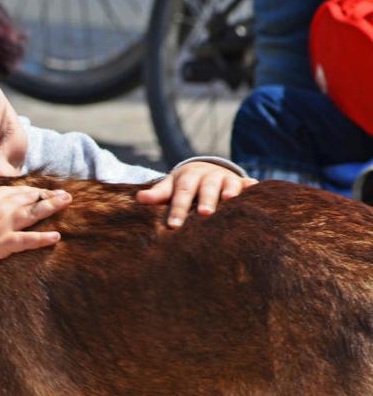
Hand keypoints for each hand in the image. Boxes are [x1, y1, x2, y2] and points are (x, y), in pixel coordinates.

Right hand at [0, 186, 71, 260]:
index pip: (20, 191)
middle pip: (30, 198)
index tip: (47, 193)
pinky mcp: (4, 243)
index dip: (36, 192)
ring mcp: (4, 225)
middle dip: (49, 195)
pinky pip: (27, 240)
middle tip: (66, 194)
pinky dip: (42, 238)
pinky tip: (56, 236)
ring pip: (33, 213)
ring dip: (51, 206)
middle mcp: (2, 208)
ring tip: (66, 202)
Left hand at [136, 162, 257, 227]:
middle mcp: (208, 176)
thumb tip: (139, 198)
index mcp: (188, 178)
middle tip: (204, 214)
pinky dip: (252, 188)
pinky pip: (248, 185)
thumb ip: (158, 194)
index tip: (173, 225)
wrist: (204, 170)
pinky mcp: (241, 183)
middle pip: (206, 188)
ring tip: (229, 200)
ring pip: (228, 184)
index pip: (181, 193)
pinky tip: (256, 190)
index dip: (178, 209)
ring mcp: (226, 178)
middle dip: (205, 200)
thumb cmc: (183, 186)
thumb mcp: (170, 187)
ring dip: (230, 191)